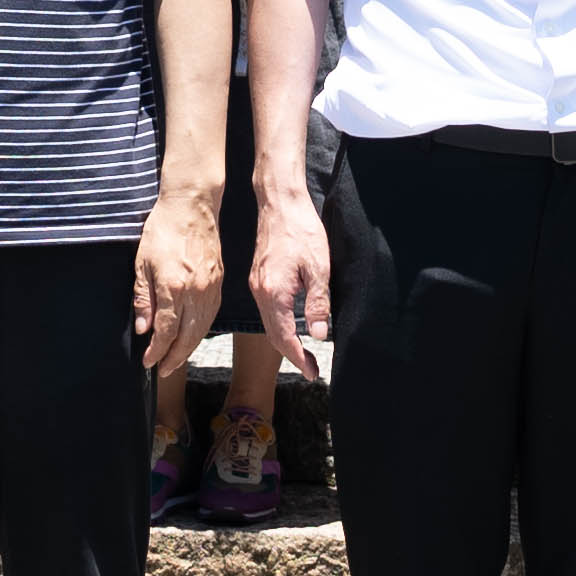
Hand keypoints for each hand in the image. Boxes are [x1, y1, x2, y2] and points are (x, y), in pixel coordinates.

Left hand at [133, 190, 223, 373]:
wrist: (192, 206)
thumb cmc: (163, 230)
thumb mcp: (142, 263)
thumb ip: (143, 298)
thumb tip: (144, 329)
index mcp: (174, 288)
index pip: (166, 331)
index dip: (156, 351)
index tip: (148, 362)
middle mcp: (196, 292)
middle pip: (187, 337)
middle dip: (174, 358)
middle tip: (162, 370)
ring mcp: (211, 288)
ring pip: (201, 329)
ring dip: (188, 349)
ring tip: (175, 359)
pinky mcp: (219, 282)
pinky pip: (210, 315)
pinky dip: (200, 331)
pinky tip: (192, 336)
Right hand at [249, 180, 337, 371]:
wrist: (280, 203)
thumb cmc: (301, 230)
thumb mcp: (319, 267)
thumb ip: (318, 303)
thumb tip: (318, 335)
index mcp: (274, 293)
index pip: (285, 337)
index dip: (299, 358)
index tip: (313, 373)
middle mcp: (260, 292)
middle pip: (273, 335)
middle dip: (292, 355)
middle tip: (311, 370)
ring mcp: (256, 284)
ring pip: (269, 323)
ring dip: (285, 341)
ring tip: (304, 354)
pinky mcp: (258, 277)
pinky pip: (267, 310)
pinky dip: (279, 326)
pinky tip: (292, 327)